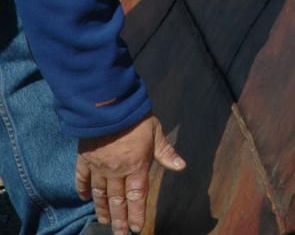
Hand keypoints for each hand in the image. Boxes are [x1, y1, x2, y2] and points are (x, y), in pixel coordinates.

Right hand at [76, 114, 184, 234]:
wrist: (109, 103)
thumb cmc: (136, 117)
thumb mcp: (156, 131)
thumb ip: (165, 152)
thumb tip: (181, 166)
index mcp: (136, 165)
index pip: (137, 196)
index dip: (137, 213)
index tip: (137, 228)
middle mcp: (116, 171)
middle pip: (118, 200)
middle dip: (120, 219)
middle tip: (120, 234)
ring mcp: (98, 166)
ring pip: (100, 194)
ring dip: (102, 209)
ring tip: (105, 222)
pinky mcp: (84, 158)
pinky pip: (82, 178)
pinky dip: (83, 189)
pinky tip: (84, 198)